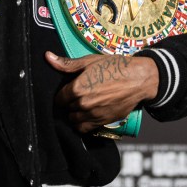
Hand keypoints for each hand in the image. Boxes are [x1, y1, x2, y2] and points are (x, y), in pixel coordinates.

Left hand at [44, 51, 158, 132]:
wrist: (138, 79)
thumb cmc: (116, 67)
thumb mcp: (91, 61)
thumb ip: (67, 64)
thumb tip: (48, 57)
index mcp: (77, 88)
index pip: (59, 98)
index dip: (63, 94)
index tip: (69, 90)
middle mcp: (83, 104)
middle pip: (66, 108)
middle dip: (70, 103)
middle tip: (79, 95)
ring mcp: (92, 114)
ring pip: (73, 119)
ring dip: (75, 113)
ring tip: (83, 105)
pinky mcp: (102, 122)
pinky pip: (83, 128)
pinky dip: (82, 124)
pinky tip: (87, 115)